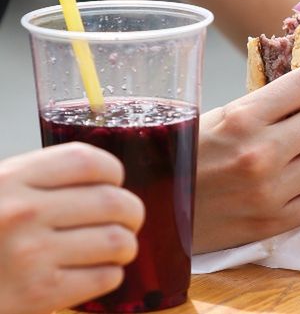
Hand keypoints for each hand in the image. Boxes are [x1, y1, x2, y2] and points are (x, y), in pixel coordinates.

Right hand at [0, 143, 143, 313]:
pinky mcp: (39, 293)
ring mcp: (31, 255)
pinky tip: (95, 271)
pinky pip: (105, 277)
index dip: (112, 172)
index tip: (114, 182)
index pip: (87, 161)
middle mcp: (22, 213)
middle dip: (131, 213)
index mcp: (10, 179)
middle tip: (128, 221)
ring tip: (116, 248)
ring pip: (118, 241)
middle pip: (113, 202)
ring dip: (126, 246)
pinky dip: (110, 274)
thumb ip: (40, 183)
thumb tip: (104, 182)